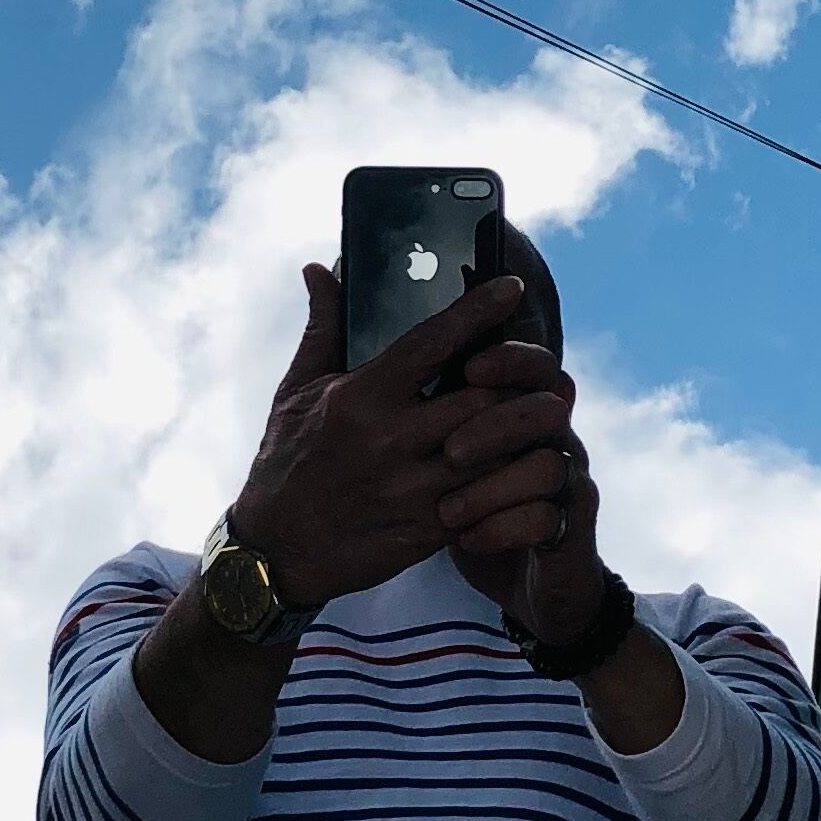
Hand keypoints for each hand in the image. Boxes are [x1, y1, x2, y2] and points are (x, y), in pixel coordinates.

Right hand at [231, 263, 568, 607]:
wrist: (278, 550)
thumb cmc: (286, 461)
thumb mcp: (296, 391)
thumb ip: (323, 328)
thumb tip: (321, 269)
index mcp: (359, 398)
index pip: (432, 342)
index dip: (478, 311)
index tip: (512, 286)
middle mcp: (390, 441)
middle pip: (481, 397)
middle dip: (517, 377)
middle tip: (537, 361)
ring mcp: (413, 489)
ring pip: (497, 450)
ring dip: (525, 427)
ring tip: (543, 406)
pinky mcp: (430, 528)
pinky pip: (492, 498)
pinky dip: (515, 476)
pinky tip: (528, 459)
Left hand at [448, 353, 684, 753]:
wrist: (525, 583)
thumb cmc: (475, 506)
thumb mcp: (448, 457)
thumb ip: (427, 405)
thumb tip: (377, 351)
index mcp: (528, 411)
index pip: (534, 366)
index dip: (511, 360)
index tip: (469, 367)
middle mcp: (557, 440)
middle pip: (549, 407)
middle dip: (498, 422)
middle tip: (450, 450)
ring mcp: (570, 485)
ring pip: (550, 465)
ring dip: (496, 484)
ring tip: (447, 510)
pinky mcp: (571, 532)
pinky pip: (549, 521)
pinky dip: (503, 529)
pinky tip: (466, 539)